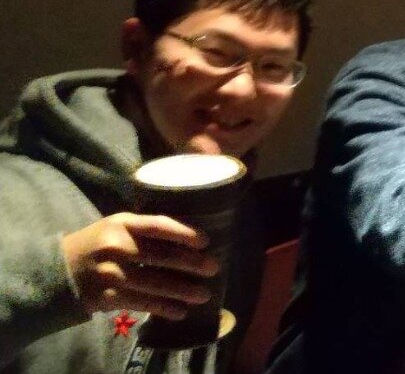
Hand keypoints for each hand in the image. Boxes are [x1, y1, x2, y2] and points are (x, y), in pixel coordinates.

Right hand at [61, 213, 217, 319]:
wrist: (58, 271)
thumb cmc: (98, 244)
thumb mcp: (116, 226)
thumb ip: (145, 228)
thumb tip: (189, 237)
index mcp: (121, 223)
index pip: (158, 225)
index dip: (184, 233)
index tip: (205, 241)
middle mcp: (116, 246)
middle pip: (161, 256)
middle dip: (191, 263)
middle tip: (213, 268)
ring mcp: (111, 273)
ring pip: (155, 283)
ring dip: (183, 291)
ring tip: (204, 295)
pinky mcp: (107, 297)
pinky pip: (142, 303)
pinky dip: (164, 308)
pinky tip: (181, 312)